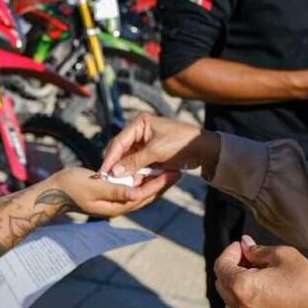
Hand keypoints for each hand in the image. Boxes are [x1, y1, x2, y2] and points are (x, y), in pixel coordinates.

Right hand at [48, 166, 179, 217]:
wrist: (53, 191)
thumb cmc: (70, 186)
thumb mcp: (93, 186)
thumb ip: (115, 190)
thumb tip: (136, 194)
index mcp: (115, 206)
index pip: (143, 195)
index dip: (158, 184)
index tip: (172, 173)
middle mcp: (117, 206)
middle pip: (145, 196)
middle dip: (162, 185)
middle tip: (178, 172)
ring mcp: (113, 202)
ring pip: (140, 193)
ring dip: (154, 183)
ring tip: (169, 171)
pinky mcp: (109, 195)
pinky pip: (131, 189)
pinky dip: (142, 181)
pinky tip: (148, 172)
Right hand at [101, 114, 220, 181]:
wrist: (204, 148)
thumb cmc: (181, 143)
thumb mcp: (156, 152)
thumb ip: (134, 162)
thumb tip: (115, 172)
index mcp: (139, 123)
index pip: (119, 142)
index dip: (110, 158)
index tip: (103, 172)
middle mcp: (139, 131)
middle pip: (121, 150)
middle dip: (117, 166)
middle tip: (107, 180)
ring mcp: (144, 142)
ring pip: (128, 159)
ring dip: (125, 171)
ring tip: (118, 184)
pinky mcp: (150, 153)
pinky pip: (138, 164)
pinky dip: (135, 173)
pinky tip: (131, 183)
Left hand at [215, 236, 307, 307]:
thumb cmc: (307, 283)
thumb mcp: (283, 255)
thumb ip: (257, 250)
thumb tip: (245, 245)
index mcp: (242, 287)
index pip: (221, 266)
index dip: (230, 252)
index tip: (242, 247)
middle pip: (222, 284)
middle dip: (232, 268)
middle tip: (249, 259)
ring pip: (230, 302)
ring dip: (237, 288)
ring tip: (257, 278)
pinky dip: (246, 304)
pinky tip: (263, 296)